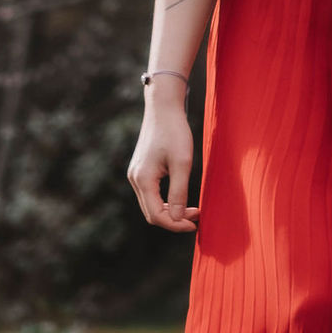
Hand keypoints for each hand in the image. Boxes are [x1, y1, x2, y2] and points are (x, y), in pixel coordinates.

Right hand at [129, 94, 198, 229]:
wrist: (163, 108)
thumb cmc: (175, 132)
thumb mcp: (182, 163)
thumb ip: (179, 193)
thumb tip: (176, 219)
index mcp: (143, 179)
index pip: (156, 215)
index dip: (175, 224)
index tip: (195, 224)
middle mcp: (135, 179)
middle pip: (151, 213)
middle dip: (174, 219)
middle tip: (196, 216)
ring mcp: (136, 174)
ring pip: (151, 205)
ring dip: (170, 211)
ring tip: (192, 209)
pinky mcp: (141, 169)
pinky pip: (151, 194)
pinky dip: (165, 201)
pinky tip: (181, 197)